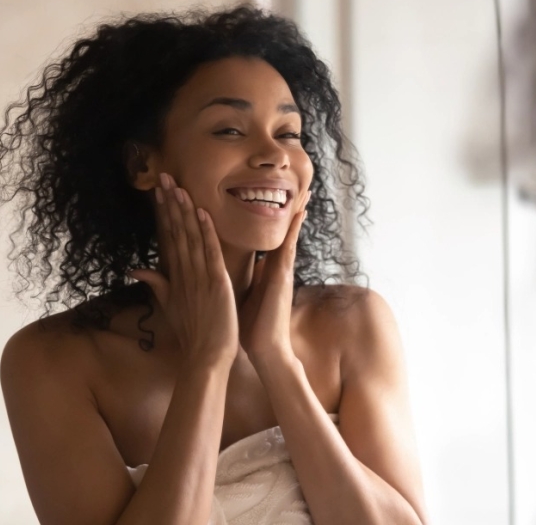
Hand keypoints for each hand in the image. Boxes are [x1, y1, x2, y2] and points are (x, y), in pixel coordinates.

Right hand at [129, 173, 238, 366]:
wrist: (205, 357)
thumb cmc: (192, 333)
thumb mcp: (170, 306)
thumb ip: (156, 284)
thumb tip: (136, 269)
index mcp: (175, 276)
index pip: (168, 237)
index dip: (163, 213)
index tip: (159, 190)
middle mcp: (183, 273)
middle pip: (175, 231)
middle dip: (170, 203)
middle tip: (164, 176)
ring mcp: (198, 277)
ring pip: (190, 238)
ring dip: (184, 211)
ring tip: (178, 186)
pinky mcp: (215, 283)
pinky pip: (210, 253)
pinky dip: (206, 233)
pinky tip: (202, 212)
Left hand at [239, 190, 310, 362]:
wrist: (264, 349)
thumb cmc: (251, 326)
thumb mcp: (241, 295)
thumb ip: (239, 278)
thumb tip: (230, 267)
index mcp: (265, 271)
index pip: (269, 238)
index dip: (273, 218)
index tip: (274, 197)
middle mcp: (276, 267)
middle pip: (283, 232)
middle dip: (290, 210)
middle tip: (299, 186)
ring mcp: (282, 271)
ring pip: (289, 235)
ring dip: (296, 214)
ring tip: (304, 192)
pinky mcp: (283, 278)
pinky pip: (288, 248)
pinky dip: (293, 231)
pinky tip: (298, 215)